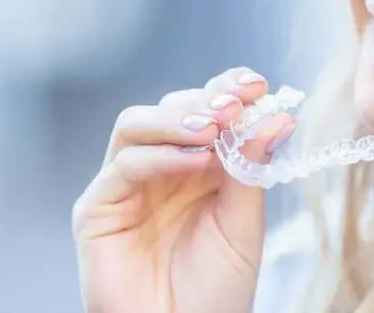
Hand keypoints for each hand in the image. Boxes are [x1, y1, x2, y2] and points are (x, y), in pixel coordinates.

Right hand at [73, 67, 294, 312]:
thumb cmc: (216, 290)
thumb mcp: (244, 224)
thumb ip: (251, 168)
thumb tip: (276, 116)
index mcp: (197, 165)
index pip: (206, 109)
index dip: (227, 89)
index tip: (256, 84)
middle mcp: (160, 168)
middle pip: (170, 108)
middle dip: (204, 100)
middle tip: (235, 104)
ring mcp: (125, 186)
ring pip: (135, 124)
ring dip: (177, 118)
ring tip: (213, 128)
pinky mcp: (97, 210)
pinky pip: (122, 167)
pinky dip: (159, 156)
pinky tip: (196, 162)